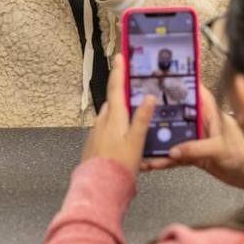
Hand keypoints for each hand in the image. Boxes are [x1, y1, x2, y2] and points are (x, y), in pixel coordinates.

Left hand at [82, 55, 155, 174]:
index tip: (120, 57)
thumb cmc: (119, 165)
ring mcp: (97, 132)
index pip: (116, 88)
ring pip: (110, 115)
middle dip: (122, 93)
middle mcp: (102, 121)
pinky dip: (116, 126)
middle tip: (134, 87)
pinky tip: (124, 137)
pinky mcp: (95, 143)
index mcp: (113, 117)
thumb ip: (142, 118)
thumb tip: (148, 97)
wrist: (99, 187)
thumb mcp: (136, 141)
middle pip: (113, 101)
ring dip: (120, 111)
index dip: (118, 71)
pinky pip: (107, 128)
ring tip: (134, 114)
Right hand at [139, 84, 243, 190]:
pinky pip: (175, 155)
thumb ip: (196, 149)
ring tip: (139, 143)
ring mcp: (196, 138)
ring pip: (171, 135)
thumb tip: (174, 150)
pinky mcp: (195, 155)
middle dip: (157, 113)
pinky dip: (164, 160)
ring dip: (157, 141)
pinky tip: (152, 163)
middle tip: (136, 111)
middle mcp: (201, 122)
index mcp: (210, 111)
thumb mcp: (221, 148)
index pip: (191, 90)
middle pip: (175, 112)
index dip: (175, 82)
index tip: (156, 78)